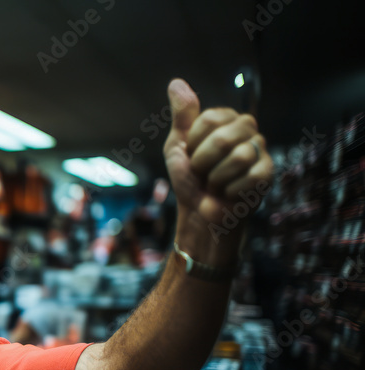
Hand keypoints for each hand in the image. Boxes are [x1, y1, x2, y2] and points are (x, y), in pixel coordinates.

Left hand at [163, 79, 273, 259]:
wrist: (199, 213)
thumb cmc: (190, 179)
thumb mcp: (178, 146)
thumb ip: (182, 116)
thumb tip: (176, 82)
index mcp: (225, 120)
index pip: (211, 118)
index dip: (194, 142)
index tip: (191, 155)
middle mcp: (246, 130)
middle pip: (224, 136)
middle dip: (203, 161)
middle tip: (202, 172)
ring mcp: (259, 150)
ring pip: (239, 156)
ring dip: (216, 178)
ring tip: (215, 183)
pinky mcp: (267, 173)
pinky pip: (251, 176)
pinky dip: (231, 190)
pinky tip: (228, 193)